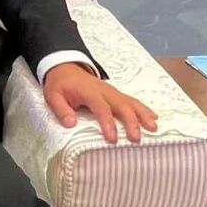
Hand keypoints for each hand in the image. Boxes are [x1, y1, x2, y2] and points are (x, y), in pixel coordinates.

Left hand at [42, 63, 157, 143]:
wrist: (65, 67)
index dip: (108, 123)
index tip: (112, 139)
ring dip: (143, 115)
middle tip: (136, 138)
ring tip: (153, 128)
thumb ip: (60, 109)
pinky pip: (132, 101)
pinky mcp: (116, 94)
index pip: (101, 107)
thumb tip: (70, 123)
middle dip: (131, 122)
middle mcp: (104, 91)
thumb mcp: (52, 95)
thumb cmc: (60, 84)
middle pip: (121, 105)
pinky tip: (154, 118)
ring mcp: (112, 92)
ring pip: (131, 102)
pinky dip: (144, 109)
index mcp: (89, 92)